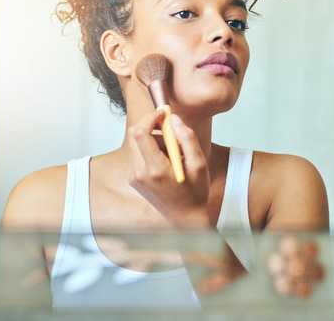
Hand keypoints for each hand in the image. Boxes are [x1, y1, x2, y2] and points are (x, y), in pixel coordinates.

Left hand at [127, 109, 210, 227]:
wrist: (185, 218)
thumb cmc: (195, 193)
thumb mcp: (199, 164)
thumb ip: (187, 139)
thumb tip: (174, 119)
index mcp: (155, 169)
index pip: (140, 133)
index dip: (151, 118)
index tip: (163, 114)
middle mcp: (140, 173)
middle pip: (134, 135)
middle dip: (151, 126)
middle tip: (170, 129)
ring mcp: (134, 177)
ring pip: (137, 144)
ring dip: (154, 140)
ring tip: (174, 152)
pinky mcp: (134, 179)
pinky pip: (139, 155)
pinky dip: (152, 150)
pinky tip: (168, 161)